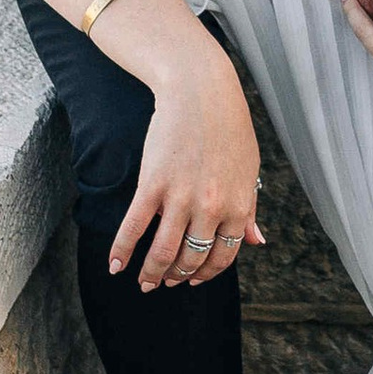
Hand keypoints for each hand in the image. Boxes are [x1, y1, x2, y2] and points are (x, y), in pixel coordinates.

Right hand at [113, 52, 266, 290]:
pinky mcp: (153, 184)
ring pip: (163, 251)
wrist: (201, 90)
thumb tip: (257, 241)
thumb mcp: (248, 170)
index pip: (223, 256)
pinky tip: (115, 265)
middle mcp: (212, 208)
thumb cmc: (228, 128)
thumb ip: (249, 210)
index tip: (193, 280)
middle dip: (177, 276)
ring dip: (152, 273)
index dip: (206, 273)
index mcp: (238, 206)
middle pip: (191, 258)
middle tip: (165, 283)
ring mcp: (181, 197)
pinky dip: (122, 250)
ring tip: (144, 282)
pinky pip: (135, 227)